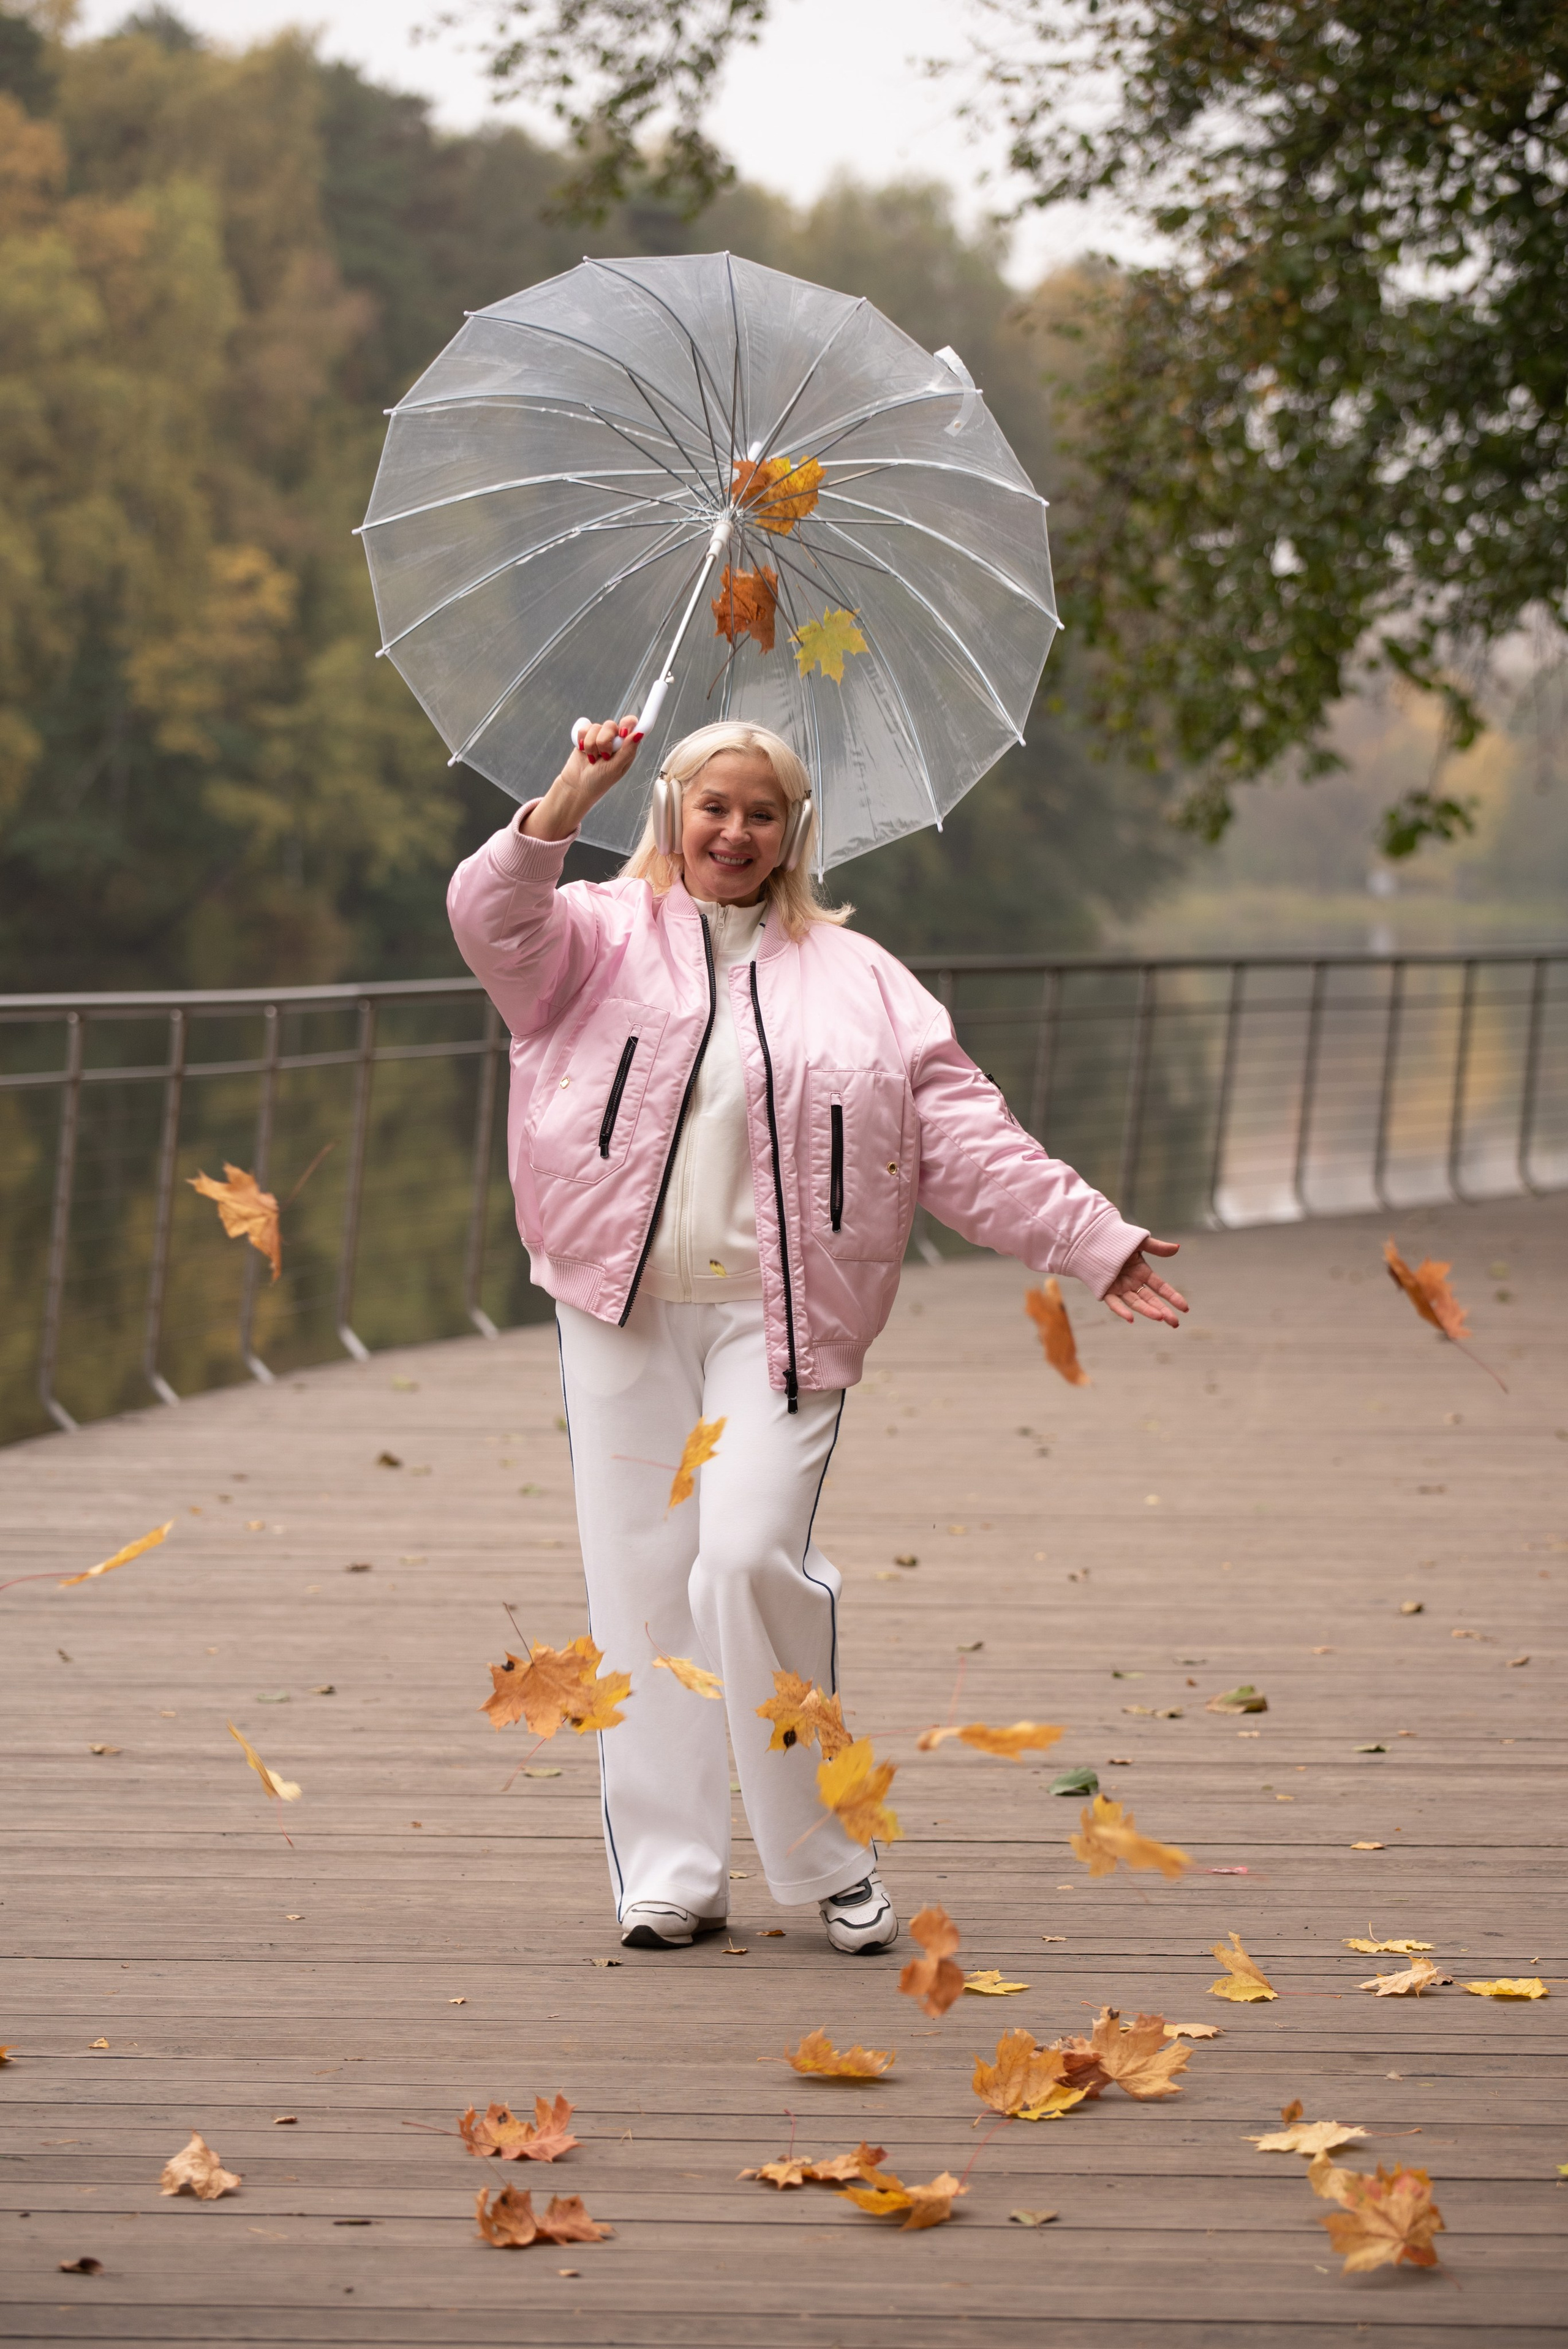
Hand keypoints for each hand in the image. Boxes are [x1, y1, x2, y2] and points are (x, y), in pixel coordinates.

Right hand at [522, 714, 641, 840]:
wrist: (577, 786)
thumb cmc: (599, 781)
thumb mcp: (615, 768)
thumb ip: (627, 751)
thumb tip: (639, 734)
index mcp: (626, 746)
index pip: (632, 725)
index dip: (628, 724)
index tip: (622, 734)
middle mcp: (614, 740)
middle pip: (610, 725)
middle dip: (604, 742)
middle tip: (603, 756)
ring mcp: (600, 737)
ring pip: (595, 727)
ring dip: (591, 746)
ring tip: (592, 759)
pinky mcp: (586, 737)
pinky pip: (584, 729)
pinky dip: (582, 741)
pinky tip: (583, 752)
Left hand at [1103, 1237, 1187, 1328]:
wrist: (1092, 1238)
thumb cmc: (1117, 1239)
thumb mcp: (1140, 1243)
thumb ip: (1158, 1247)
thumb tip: (1177, 1247)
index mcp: (1143, 1273)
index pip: (1161, 1288)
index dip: (1173, 1297)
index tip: (1185, 1308)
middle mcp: (1133, 1283)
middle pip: (1151, 1300)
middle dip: (1164, 1311)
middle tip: (1175, 1323)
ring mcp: (1120, 1288)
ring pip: (1136, 1303)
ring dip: (1147, 1311)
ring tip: (1160, 1318)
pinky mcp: (1105, 1290)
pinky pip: (1114, 1303)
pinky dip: (1121, 1311)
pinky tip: (1130, 1318)